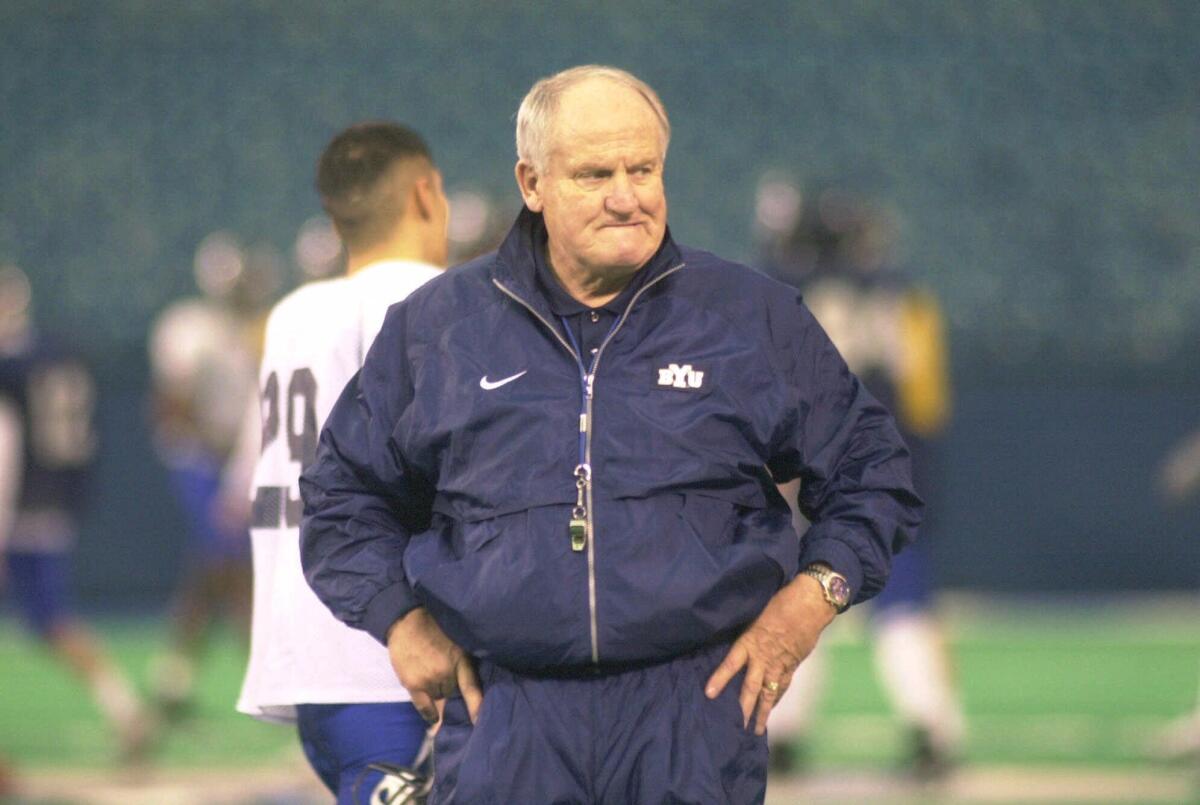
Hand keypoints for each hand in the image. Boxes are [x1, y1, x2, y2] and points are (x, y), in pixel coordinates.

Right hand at [386, 607, 481, 726]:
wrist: (407, 622)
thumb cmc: (435, 630)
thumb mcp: (457, 642)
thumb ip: (462, 663)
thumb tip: (466, 689)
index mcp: (461, 659)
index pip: (471, 688)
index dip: (476, 707)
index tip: (479, 721)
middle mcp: (446, 672)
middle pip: (453, 694)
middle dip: (451, 689)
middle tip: (444, 677)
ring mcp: (429, 679)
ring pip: (438, 698)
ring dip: (438, 694)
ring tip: (432, 678)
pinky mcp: (413, 683)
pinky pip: (423, 707)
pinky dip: (429, 713)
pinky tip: (433, 718)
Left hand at [704, 573, 836, 734]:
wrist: (810, 604)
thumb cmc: (781, 603)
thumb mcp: (756, 616)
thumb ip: (747, 634)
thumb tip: (736, 646)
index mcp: (751, 641)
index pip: (731, 663)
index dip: (720, 678)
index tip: (709, 694)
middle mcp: (764, 657)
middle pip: (751, 687)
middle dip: (743, 708)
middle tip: (736, 727)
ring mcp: (780, 664)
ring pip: (769, 693)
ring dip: (763, 712)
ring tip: (756, 730)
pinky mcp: (793, 665)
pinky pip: (783, 686)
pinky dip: (777, 698)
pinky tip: (772, 707)